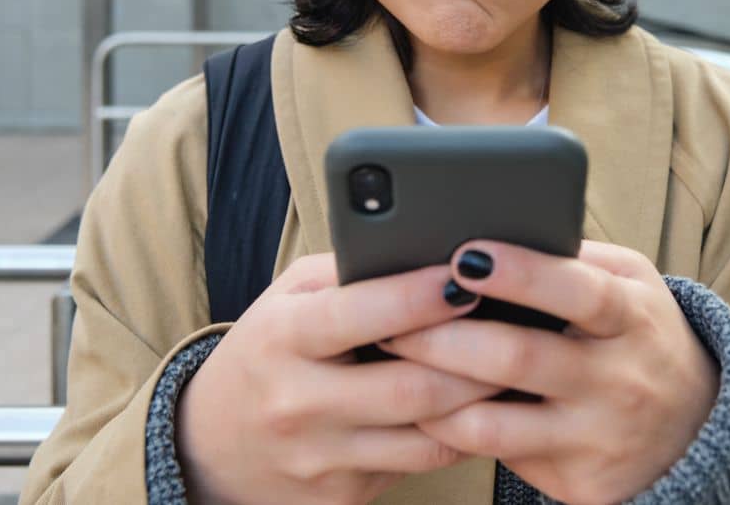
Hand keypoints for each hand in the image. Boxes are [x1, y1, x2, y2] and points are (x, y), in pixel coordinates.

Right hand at [175, 253, 502, 504]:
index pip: (357, 316)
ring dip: (480, 403)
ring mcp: (320, 459)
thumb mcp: (289, 298)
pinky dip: (458, 436)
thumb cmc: (267, 351)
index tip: (464, 274)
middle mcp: (298, 403)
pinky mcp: (340, 498)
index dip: (417, 296)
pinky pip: (418, 466)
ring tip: (515, 368)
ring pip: (426, 437)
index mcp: (282, 338)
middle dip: (474, 359)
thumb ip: (348, 273)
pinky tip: (481, 408)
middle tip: (517, 327)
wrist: (212, 446)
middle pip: (410, 388)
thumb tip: (424, 250)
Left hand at [378, 240, 718, 504]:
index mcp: (633, 316)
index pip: (578, 290)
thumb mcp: (630, 285)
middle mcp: (618, 380)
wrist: (695, 428)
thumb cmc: (639, 334)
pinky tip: (422, 406)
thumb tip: (493, 225)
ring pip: (493, 422)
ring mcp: (597, 437)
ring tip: (391, 361)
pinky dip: (452, 430)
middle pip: (517, 357)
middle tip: (389, 319)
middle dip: (441, 336)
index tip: (465, 255)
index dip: (521, 272)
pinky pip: (497, 457)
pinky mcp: (578, 482)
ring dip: (431, 391)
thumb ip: (574, 259)